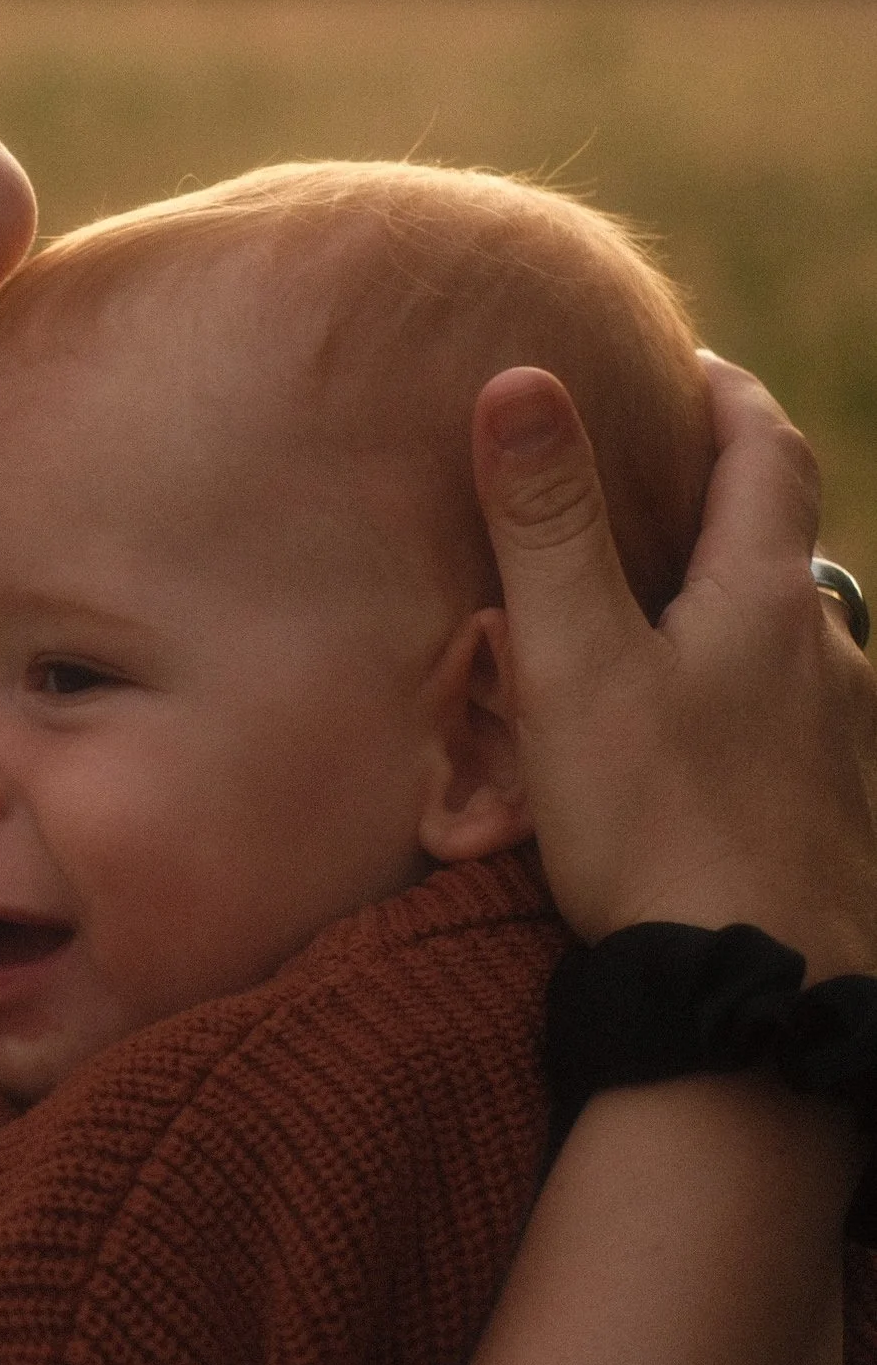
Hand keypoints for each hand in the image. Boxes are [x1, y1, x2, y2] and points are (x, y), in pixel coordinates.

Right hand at [474, 356, 876, 974]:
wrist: (756, 997)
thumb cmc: (654, 826)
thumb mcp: (574, 665)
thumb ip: (546, 523)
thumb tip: (521, 380)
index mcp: (767, 598)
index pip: (767, 450)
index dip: (725, 394)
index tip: (682, 367)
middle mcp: (830, 658)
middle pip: (789, 549)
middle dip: (729, 511)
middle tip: (658, 498)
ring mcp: (850, 747)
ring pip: (799, 650)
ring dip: (742, 623)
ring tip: (668, 636)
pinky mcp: (845, 824)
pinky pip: (803, 736)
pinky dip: (755, 712)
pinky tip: (708, 759)